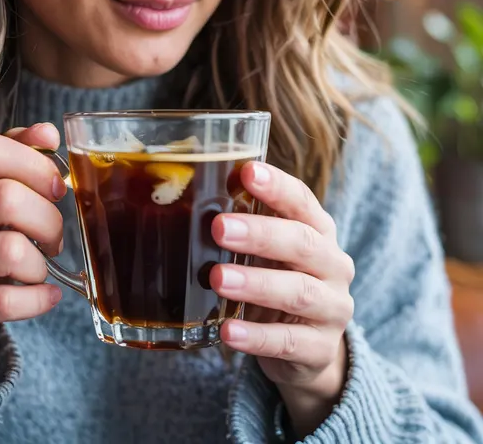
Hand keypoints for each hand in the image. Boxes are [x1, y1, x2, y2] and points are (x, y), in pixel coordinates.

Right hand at [0, 124, 66, 384]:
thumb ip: (11, 154)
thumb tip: (46, 133)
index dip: (35, 165)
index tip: (57, 187)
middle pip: (5, 198)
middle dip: (48, 217)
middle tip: (53, 234)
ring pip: (10, 249)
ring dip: (41, 261)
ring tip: (40, 265)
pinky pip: (6, 300)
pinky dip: (39, 298)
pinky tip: (45, 295)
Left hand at [211, 162, 354, 435]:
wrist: (310, 345)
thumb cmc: (278, 279)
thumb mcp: (268, 250)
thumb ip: (243, 224)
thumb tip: (188, 194)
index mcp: (318, 231)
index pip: (302, 201)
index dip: (277, 186)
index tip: (247, 171)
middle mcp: (332, 265)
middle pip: (303, 243)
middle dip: (260, 234)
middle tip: (219, 228)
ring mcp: (332, 308)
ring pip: (298, 292)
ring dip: (256, 283)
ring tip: (217, 278)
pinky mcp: (320, 348)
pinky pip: (289, 343)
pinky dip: (257, 337)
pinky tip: (228, 331)